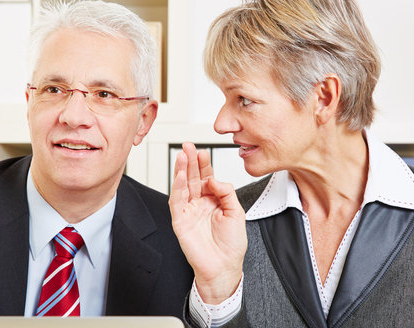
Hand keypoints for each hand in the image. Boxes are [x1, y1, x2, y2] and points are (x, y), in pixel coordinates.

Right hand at [169, 142, 246, 303]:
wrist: (224, 267)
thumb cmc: (231, 245)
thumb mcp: (237, 212)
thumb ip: (226, 192)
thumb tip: (213, 178)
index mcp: (213, 200)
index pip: (206, 177)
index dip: (204, 164)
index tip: (203, 151)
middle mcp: (199, 203)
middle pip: (192, 177)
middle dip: (190, 161)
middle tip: (188, 146)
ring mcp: (189, 211)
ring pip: (182, 186)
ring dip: (181, 170)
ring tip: (182, 155)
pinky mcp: (180, 221)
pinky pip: (177, 201)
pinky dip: (177, 187)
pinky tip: (179, 176)